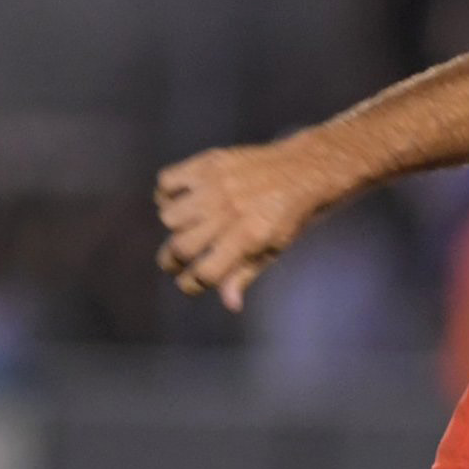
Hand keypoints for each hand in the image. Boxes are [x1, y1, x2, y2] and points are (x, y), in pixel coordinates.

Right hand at [155, 139, 338, 311]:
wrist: (302, 170)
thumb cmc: (289, 216)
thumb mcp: (274, 249)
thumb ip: (246, 273)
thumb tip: (230, 305)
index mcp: (248, 238)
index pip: (206, 273)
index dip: (191, 285)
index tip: (189, 283)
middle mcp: (229, 212)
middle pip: (181, 247)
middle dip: (172, 261)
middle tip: (175, 261)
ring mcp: (216, 186)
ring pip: (169, 216)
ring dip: (174, 227)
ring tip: (185, 227)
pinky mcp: (208, 163)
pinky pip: (166, 182)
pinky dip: (166, 194)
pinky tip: (183, 200)